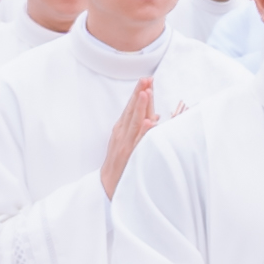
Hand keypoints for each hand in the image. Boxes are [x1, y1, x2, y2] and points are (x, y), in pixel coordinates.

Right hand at [98, 78, 161, 195]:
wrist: (108, 184)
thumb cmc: (120, 162)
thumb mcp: (127, 141)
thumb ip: (139, 128)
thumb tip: (154, 116)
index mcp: (123, 129)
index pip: (132, 107)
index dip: (139, 93)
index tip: (146, 79)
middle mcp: (123, 134)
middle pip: (132, 111)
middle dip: (139, 94)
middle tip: (146, 79)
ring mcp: (126, 144)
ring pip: (135, 123)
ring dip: (140, 107)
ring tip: (145, 93)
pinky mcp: (130, 155)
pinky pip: (138, 142)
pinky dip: (143, 132)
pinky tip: (149, 122)